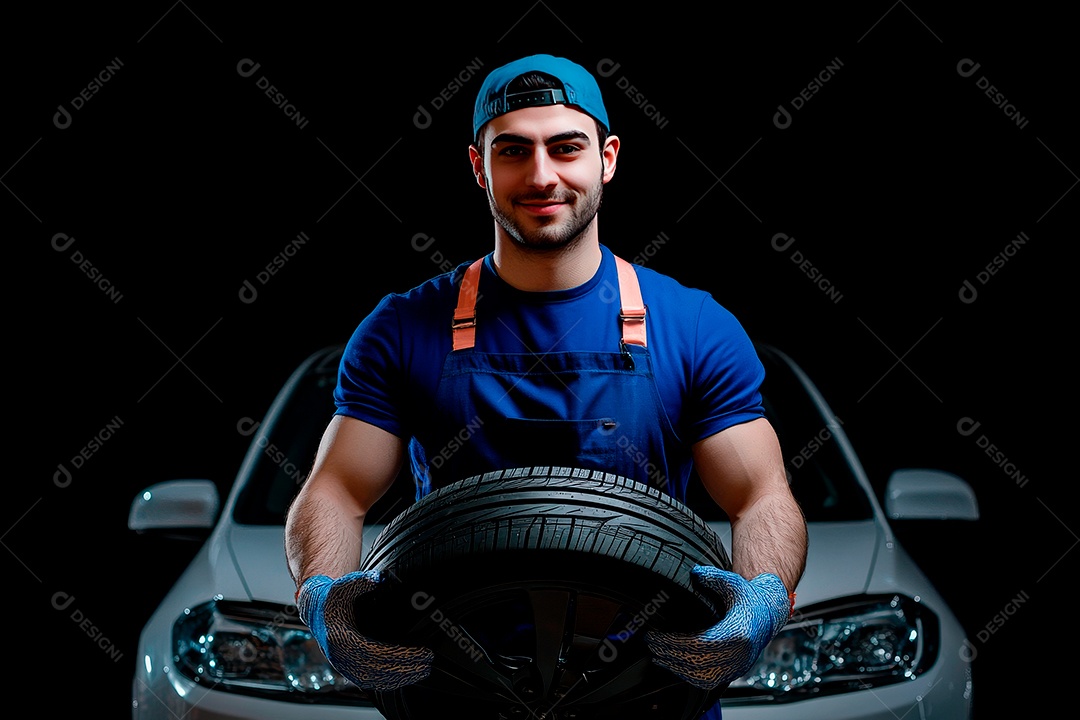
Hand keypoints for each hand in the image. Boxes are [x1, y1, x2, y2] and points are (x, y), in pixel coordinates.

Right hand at [297, 570, 433, 690]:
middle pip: (377, 670)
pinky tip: (404, 677)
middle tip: (427, 662)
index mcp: (341, 637)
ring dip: (399, 678)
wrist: (317, 607)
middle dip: (405, 668)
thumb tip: (381, 579)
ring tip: (421, 671)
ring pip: (373, 680)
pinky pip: (368, 681)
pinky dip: (387, 682)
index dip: (400, 655)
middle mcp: (340, 656)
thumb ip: (365, 580)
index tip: (421, 652)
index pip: (375, 652)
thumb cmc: (335, 596)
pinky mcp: (347, 668)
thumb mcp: (348, 584)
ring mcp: (342, 664)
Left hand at [645, 566, 790, 689]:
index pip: (700, 643)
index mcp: (739, 633)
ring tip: (658, 655)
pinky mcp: (734, 672)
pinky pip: (709, 682)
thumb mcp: (733, 582)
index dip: (674, 642)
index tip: (656, 635)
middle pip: (698, 662)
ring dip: (676, 668)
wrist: (768, 613)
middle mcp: (740, 654)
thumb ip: (713, 576)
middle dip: (670, 654)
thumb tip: (694, 572)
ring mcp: (738, 666)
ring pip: (702, 677)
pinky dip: (688, 676)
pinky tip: (674, 666)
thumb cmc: (750, 599)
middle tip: (651, 643)